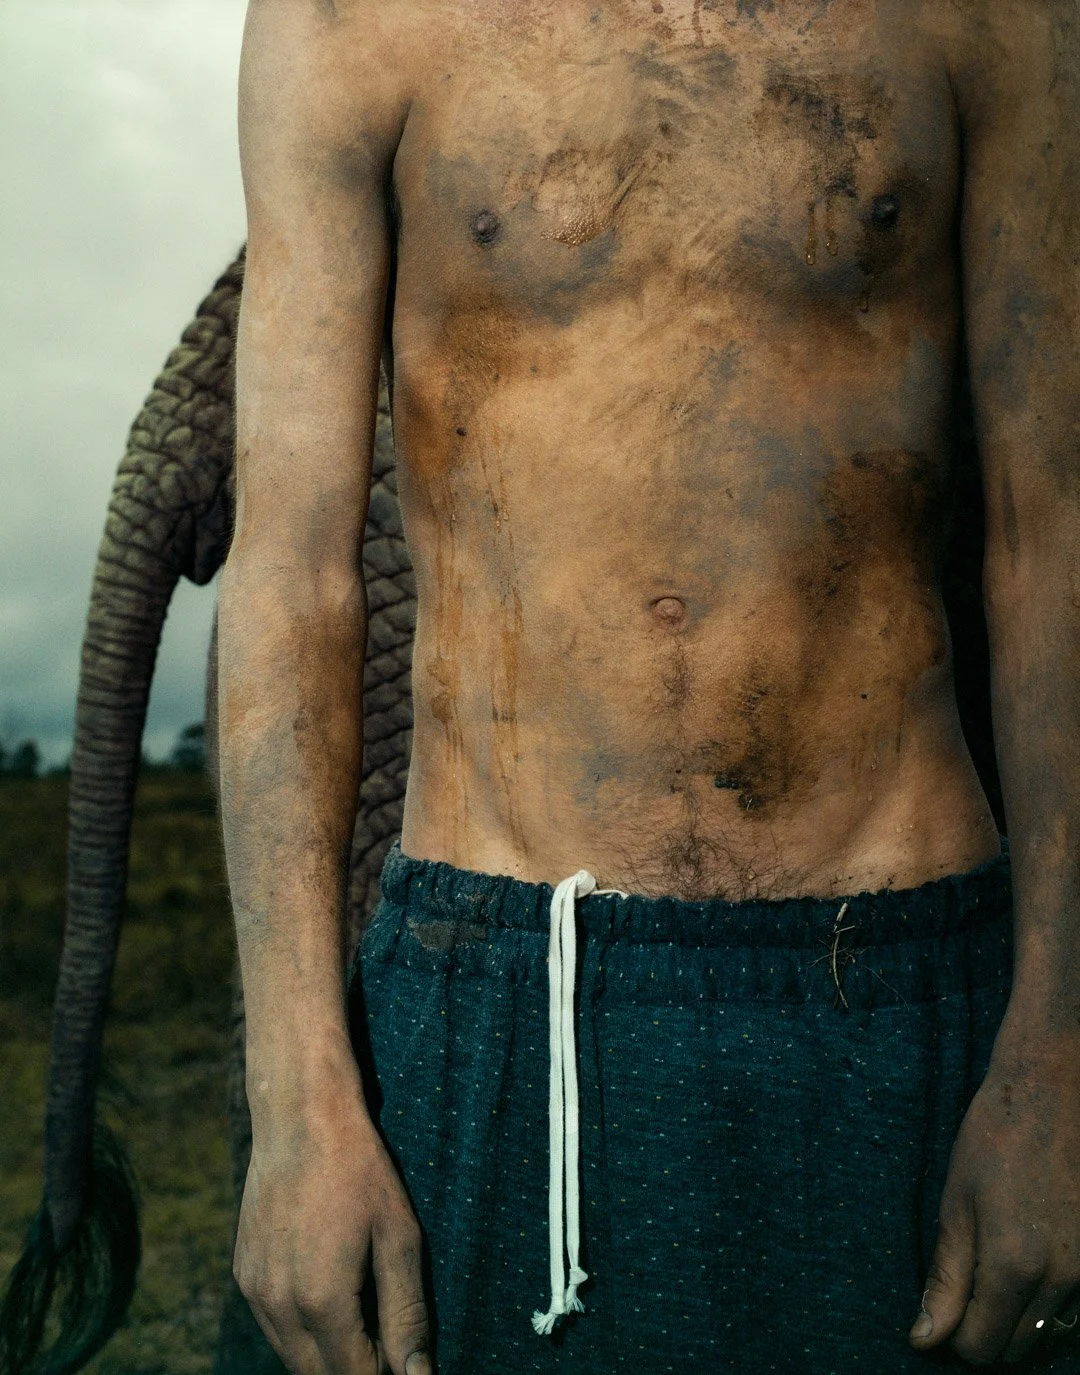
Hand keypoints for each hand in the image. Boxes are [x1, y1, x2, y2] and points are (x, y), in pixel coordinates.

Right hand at [234, 1061, 430, 1374]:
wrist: (301, 1116)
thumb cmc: (359, 1170)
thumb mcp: (399, 1237)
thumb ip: (406, 1314)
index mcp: (320, 1301)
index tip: (408, 1366)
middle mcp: (277, 1305)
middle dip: (354, 1371)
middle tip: (388, 1348)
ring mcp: (254, 1291)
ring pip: (291, 1356)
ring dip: (326, 1355)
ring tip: (365, 1321)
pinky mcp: (242, 1273)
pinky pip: (273, 1325)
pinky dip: (301, 1330)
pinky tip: (330, 1298)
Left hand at [910, 1026, 1079, 1364]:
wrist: (1052, 1090)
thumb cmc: (995, 1138)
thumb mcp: (956, 1204)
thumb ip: (946, 1278)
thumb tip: (924, 1340)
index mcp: (1014, 1266)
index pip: (980, 1348)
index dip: (952, 1341)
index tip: (939, 1317)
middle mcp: (1062, 1280)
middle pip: (1017, 1349)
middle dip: (985, 1336)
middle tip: (962, 1300)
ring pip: (1052, 1336)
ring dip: (1020, 1325)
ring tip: (992, 1285)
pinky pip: (1077, 1312)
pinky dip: (1051, 1309)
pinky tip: (1027, 1275)